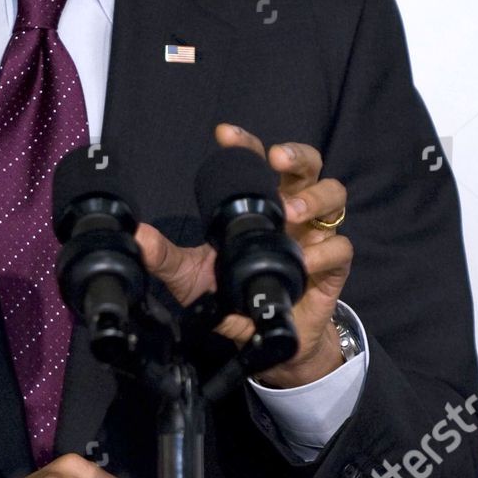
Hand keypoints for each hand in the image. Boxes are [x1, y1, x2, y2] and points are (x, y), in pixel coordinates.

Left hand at [133, 123, 352, 387]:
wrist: (263, 342)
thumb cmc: (231, 301)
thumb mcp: (191, 279)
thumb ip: (167, 258)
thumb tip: (138, 238)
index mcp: (260, 206)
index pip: (256, 164)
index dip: (246, 145)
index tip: (225, 135)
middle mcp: (293, 212)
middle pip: (308, 165)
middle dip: (296, 155)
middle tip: (277, 160)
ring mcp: (316, 237)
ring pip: (334, 194)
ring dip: (314, 198)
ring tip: (291, 212)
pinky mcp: (333, 268)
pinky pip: (340, 248)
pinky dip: (325, 251)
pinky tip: (306, 261)